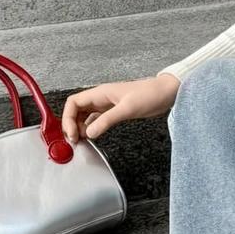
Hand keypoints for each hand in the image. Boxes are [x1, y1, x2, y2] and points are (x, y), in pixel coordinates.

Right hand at [62, 73, 180, 142]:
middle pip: (76, 110)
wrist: (167, 93)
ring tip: (82, 140)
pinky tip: (93, 135)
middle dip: (71, 124)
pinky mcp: (115, 111)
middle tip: (75, 140)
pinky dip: (92, 128)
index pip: (73, 103)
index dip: (67, 118)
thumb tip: (89, 132)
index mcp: (100, 93)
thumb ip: (107, 120)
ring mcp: (107, 104)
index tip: (72, 133)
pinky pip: (96, 119)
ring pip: (85, 115)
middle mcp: (101, 98)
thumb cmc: (150, 95)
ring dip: (80, 127)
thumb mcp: (127, 108)